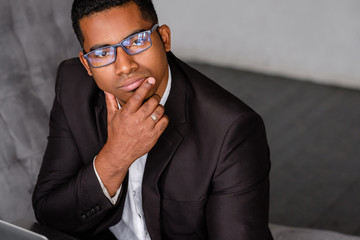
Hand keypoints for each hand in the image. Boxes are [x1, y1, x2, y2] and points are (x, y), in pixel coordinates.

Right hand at [95, 77, 168, 195]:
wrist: (120, 152)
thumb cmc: (116, 133)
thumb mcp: (111, 116)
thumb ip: (111, 101)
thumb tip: (107, 90)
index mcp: (127, 113)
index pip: (138, 96)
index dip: (145, 86)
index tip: (150, 79)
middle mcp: (137, 120)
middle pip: (152, 102)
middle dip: (155, 98)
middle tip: (153, 98)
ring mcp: (147, 128)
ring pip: (160, 110)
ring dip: (159, 107)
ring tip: (155, 109)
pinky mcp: (154, 135)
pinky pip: (164, 121)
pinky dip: (163, 118)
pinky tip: (158, 118)